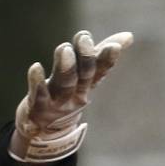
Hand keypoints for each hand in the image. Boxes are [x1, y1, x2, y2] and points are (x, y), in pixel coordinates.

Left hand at [9, 30, 133, 164]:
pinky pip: (38, 94)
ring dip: (65, 66)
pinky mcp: (37, 108)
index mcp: (85, 84)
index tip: (113, 46)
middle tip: (84, 38)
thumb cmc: (64, 96)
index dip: (107, 60)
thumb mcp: (82, 76)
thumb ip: (99, 54)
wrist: (43, 130)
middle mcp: (73, 93)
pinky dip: (37, 82)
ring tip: (64, 48)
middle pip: (82, 75)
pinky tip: (35, 67)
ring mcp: (56, 102)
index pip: (100, 70)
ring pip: (63, 83)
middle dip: (85, 57)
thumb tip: (129, 35)